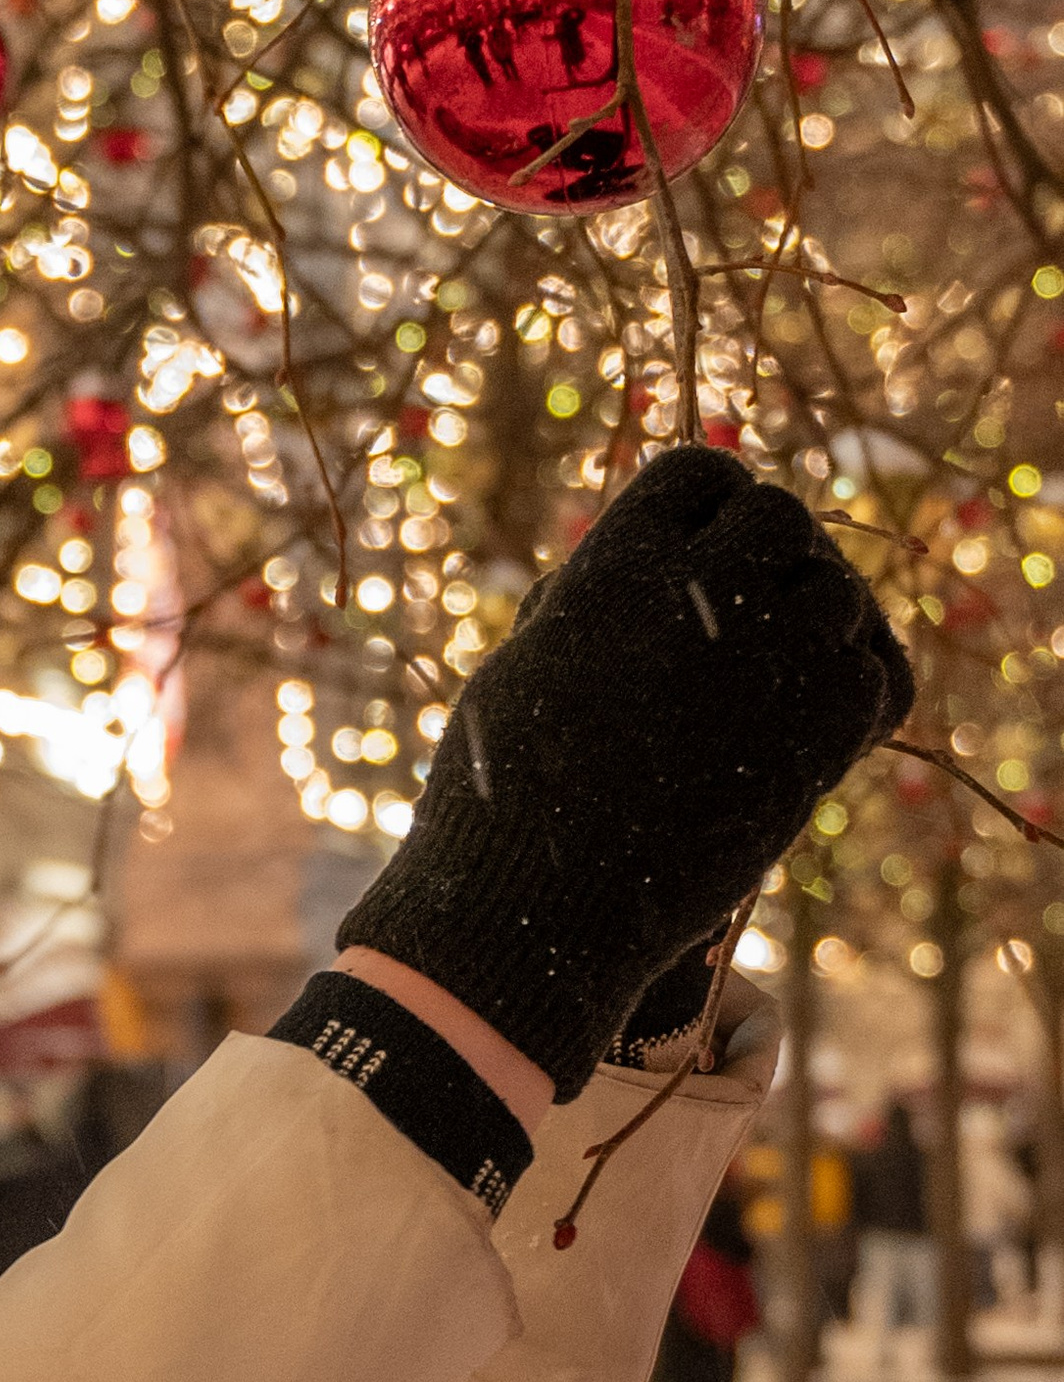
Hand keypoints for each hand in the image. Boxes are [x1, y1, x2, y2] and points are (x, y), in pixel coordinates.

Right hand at [337, 447, 910, 1099]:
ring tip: (771, 674)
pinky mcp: (816, 741)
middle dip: (767, 554)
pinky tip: (811, 720)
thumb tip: (675, 557)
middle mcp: (698, 596)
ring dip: (815, 620)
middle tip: (744, 614)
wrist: (540, 911)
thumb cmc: (508, 795)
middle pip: (781, 516)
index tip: (699, 550)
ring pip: (838, 591)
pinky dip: (853, 690)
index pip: (698, 471)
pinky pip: (874, 677)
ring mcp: (768, 665)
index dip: (705, 504)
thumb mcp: (532, 661)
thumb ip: (605, 595)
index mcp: (611, 567)